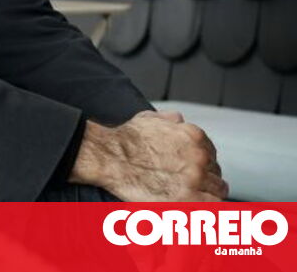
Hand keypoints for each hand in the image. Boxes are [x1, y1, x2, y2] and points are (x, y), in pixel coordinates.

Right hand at [69, 111, 227, 201]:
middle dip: (205, 178)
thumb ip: (168, 120)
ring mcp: (195, 177)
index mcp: (194, 136)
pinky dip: (206, 208)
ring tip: (198, 199)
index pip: (211, 153)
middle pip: (215, 171)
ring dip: (209, 193)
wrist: (109, 156)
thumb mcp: (148, 119)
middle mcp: (199, 155)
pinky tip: (196, 207)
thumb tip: (178, 119)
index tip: (194, 171)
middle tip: (192, 186)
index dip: (202, 163)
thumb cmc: (124, 139)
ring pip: (218, 189)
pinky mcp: (188, 198)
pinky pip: (212, 206)